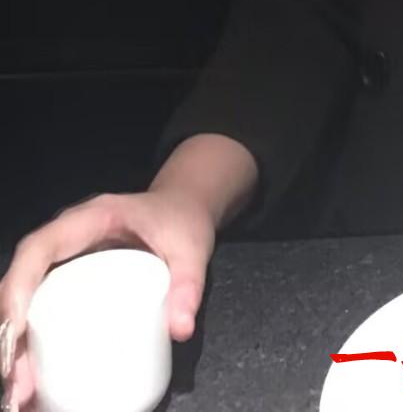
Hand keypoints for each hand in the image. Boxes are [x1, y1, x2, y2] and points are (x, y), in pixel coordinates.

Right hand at [0, 188, 214, 409]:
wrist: (185, 205)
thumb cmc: (183, 220)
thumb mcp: (192, 248)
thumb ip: (189, 284)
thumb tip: (180, 330)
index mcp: (90, 219)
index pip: (40, 247)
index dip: (20, 286)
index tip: (17, 330)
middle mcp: (68, 237)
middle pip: (23, 279)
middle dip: (10, 329)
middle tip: (17, 380)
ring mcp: (66, 258)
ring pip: (25, 296)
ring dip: (15, 342)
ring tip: (20, 390)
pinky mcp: (70, 277)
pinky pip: (38, 304)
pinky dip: (28, 339)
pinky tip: (30, 376)